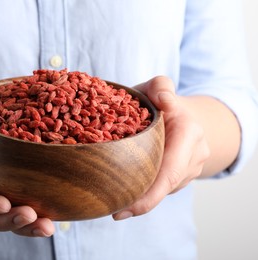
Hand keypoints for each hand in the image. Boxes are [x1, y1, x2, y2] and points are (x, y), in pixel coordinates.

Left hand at [113, 76, 209, 219]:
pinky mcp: (183, 176)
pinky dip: (146, 192)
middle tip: (114, 212)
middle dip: (141, 202)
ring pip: (164, 189)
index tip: (126, 208)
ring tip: (115, 203)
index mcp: (188, 132)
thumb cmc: (160, 101)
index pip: (170, 171)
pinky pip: (163, 187)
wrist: (183, 114)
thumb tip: (164, 100)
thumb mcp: (156, 87)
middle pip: (166, 186)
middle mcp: (194, 153)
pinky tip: (127, 194)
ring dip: (142, 197)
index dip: (150, 194)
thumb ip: (159, 86)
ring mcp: (192, 167)